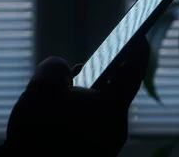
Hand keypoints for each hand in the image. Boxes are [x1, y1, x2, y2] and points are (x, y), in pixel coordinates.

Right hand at [2, 38, 149, 156]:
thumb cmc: (40, 133)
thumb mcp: (41, 88)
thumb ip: (55, 68)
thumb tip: (63, 73)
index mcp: (112, 107)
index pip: (133, 70)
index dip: (137, 49)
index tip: (139, 34)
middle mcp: (115, 127)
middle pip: (115, 90)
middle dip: (101, 73)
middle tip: (90, 61)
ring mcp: (105, 145)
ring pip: (100, 109)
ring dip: (86, 94)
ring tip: (69, 84)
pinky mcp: (92, 155)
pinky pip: (90, 126)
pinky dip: (78, 112)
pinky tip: (58, 110)